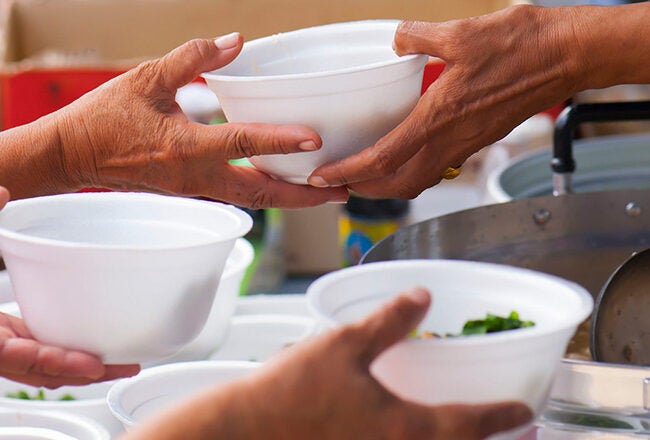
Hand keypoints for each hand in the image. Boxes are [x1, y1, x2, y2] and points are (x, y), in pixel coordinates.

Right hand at [0, 186, 138, 387]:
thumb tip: (2, 193)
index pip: (23, 359)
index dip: (59, 364)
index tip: (92, 365)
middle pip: (43, 371)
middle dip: (86, 373)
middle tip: (127, 366)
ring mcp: (1, 344)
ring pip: (44, 366)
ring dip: (82, 367)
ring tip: (123, 361)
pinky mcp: (7, 336)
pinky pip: (40, 350)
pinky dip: (66, 352)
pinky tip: (92, 345)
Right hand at [54, 33, 347, 208]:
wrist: (75, 155)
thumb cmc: (106, 117)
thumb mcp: (147, 78)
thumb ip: (193, 59)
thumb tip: (235, 41)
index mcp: (184, 147)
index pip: (241, 143)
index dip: (279, 140)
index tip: (315, 140)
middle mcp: (196, 177)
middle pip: (262, 193)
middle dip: (304, 197)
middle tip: (341, 191)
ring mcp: (197, 189)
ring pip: (254, 199)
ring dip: (291, 198)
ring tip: (326, 191)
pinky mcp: (195, 191)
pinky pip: (239, 194)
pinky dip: (268, 191)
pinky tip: (287, 180)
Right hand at [124, 289, 531, 439]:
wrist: (244, 434)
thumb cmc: (291, 391)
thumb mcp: (344, 345)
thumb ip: (388, 321)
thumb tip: (421, 296)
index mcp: (407, 428)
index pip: (471, 424)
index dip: (503, 416)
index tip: (524, 411)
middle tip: (511, 431)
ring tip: (466, 432)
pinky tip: (409, 432)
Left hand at [308, 5, 583, 197]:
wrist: (566, 56)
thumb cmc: (521, 46)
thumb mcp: (458, 33)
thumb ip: (418, 38)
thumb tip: (398, 41)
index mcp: (438, 118)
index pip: (383, 158)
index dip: (350, 171)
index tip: (326, 178)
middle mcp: (451, 140)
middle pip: (400, 185)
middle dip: (367, 190)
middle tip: (343, 182)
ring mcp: (467, 144)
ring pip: (420, 179)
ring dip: (390, 183)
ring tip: (367, 172)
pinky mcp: (478, 139)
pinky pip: (439, 166)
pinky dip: (414, 168)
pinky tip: (405, 149)